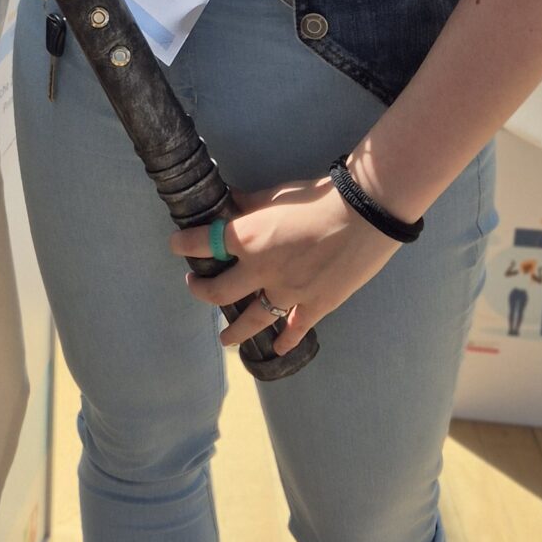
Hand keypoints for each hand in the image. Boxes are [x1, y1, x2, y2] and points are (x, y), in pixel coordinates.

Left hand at [167, 175, 398, 356]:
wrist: (364, 212)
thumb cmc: (317, 195)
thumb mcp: (276, 193)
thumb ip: (249, 204)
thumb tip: (231, 204)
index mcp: (247, 238)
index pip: (201, 243)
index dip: (184, 244)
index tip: (176, 245)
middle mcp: (261, 270)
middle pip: (219, 291)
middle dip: (201, 290)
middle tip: (195, 285)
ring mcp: (288, 292)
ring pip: (252, 320)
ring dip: (234, 330)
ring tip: (224, 338)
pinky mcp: (316, 304)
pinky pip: (295, 328)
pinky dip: (285, 340)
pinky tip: (276, 348)